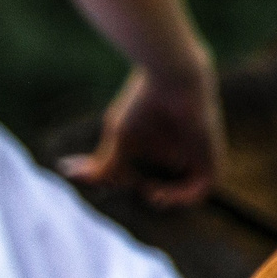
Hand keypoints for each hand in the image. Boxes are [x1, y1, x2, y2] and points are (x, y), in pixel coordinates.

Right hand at [61, 63, 223, 207]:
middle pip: (165, 184)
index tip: (107, 177)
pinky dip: (184, 197)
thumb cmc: (142, 102)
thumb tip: (66, 172)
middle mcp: (178, 151)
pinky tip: (161, 192)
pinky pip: (204, 186)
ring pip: (190, 190)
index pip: (142, 173)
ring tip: (152, 195)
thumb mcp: (118, 139)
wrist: (171, 78)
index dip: (123, 180)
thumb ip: (103, 163)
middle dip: (150, 193)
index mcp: (158, 144)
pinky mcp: (210, 155)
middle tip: (137, 188)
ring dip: (171, 200)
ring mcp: (196, 154)